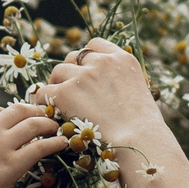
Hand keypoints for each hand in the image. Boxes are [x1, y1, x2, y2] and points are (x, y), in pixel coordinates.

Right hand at [0, 101, 68, 187]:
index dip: (11, 112)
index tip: (20, 119)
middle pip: (19, 110)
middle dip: (34, 111)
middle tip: (45, 117)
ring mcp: (2, 145)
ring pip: (34, 124)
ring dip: (48, 124)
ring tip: (57, 128)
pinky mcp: (14, 164)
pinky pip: (41, 147)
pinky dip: (55, 142)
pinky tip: (62, 143)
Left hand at [42, 40, 160, 139]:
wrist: (138, 142)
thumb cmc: (144, 129)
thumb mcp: (139, 93)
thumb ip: (121, 82)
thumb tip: (107, 89)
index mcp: (122, 59)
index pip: (95, 45)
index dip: (87, 59)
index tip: (85, 72)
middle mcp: (101, 62)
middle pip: (74, 57)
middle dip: (71, 72)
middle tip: (70, 91)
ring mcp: (82, 76)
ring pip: (58, 72)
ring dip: (57, 85)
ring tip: (60, 103)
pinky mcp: (64, 93)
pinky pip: (44, 92)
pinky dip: (44, 102)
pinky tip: (50, 113)